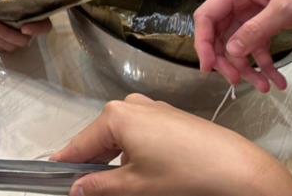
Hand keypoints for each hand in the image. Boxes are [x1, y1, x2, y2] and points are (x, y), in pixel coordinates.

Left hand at [0, 18, 51, 52]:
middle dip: (4, 32)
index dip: (36, 30)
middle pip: (22, 40)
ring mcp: (18, 40)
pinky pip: (0, 49)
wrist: (0, 3)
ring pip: (10, 46)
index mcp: (38, 17)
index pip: (44, 27)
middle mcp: (31, 32)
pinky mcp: (7, 45)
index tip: (24, 28)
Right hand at [52, 93, 291, 195]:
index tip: (53, 176)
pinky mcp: (171, 116)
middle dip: (94, 164)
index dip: (66, 163)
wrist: (238, 168)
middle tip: (89, 188)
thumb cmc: (182, 175)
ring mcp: (153, 107)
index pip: (80, 143)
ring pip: (122, 136)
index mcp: (115, 116)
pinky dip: (136, 152)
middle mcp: (130, 104)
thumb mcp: (136, 186)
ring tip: (119, 184)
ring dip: (116, 160)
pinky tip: (145, 172)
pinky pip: (141, 133)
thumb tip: (75, 190)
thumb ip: (100, 186)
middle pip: (101, 138)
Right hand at [194, 0, 291, 92]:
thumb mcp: (283, 9)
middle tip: (237, 81)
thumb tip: (231, 51)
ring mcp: (250, 14)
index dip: (203, 42)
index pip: (206, 17)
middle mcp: (237, 2)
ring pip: (238, 45)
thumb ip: (256, 29)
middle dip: (227, 60)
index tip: (208, 67)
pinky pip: (257, 47)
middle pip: (219, 35)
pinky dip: (265, 65)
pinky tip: (277, 80)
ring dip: (248, 68)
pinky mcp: (264, 24)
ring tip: (264, 87)